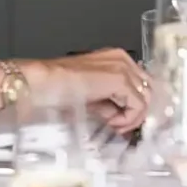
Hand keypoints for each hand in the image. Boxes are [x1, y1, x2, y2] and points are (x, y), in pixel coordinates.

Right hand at [30, 49, 148, 132]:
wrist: (38, 84)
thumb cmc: (55, 91)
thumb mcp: (90, 99)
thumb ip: (108, 104)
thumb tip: (120, 119)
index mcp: (116, 61)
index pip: (140, 85)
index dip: (134, 107)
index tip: (123, 123)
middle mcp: (123, 60)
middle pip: (147, 91)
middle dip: (135, 113)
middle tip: (118, 127)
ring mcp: (123, 67)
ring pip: (146, 98)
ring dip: (131, 118)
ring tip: (111, 124)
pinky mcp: (119, 79)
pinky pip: (138, 105)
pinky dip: (127, 119)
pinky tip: (110, 122)